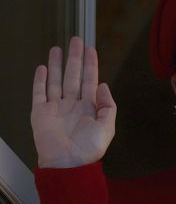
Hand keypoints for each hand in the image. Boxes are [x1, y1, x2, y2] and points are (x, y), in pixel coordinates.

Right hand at [31, 36, 116, 168]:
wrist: (68, 163)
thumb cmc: (88, 150)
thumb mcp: (107, 127)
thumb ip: (108, 105)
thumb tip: (103, 85)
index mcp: (89, 108)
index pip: (90, 80)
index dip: (91, 65)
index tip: (91, 49)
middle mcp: (72, 105)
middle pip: (73, 76)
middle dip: (75, 58)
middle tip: (76, 41)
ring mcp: (56, 108)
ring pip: (56, 80)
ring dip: (57, 64)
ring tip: (58, 49)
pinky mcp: (40, 112)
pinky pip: (39, 92)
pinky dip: (40, 80)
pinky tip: (43, 68)